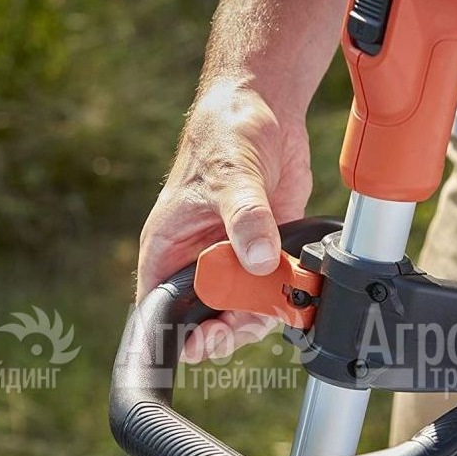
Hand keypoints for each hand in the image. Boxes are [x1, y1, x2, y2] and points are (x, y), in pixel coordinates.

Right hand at [136, 80, 312, 360]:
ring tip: (277, 300)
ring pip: (242, 311)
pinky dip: (285, 296)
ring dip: (261, 315)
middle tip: (247, 324)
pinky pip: (273, 292)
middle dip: (227, 331)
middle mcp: (198, 260)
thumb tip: (258, 260)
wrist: (267, 110)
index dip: (176, 334)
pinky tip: (296, 286)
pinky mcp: (265, 255)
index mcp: (168, 247)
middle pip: (204, 319)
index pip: (159, 306)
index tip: (200, 345)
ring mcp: (233, 260)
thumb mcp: (232, 176)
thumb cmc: (227, 133)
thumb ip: (246, 219)